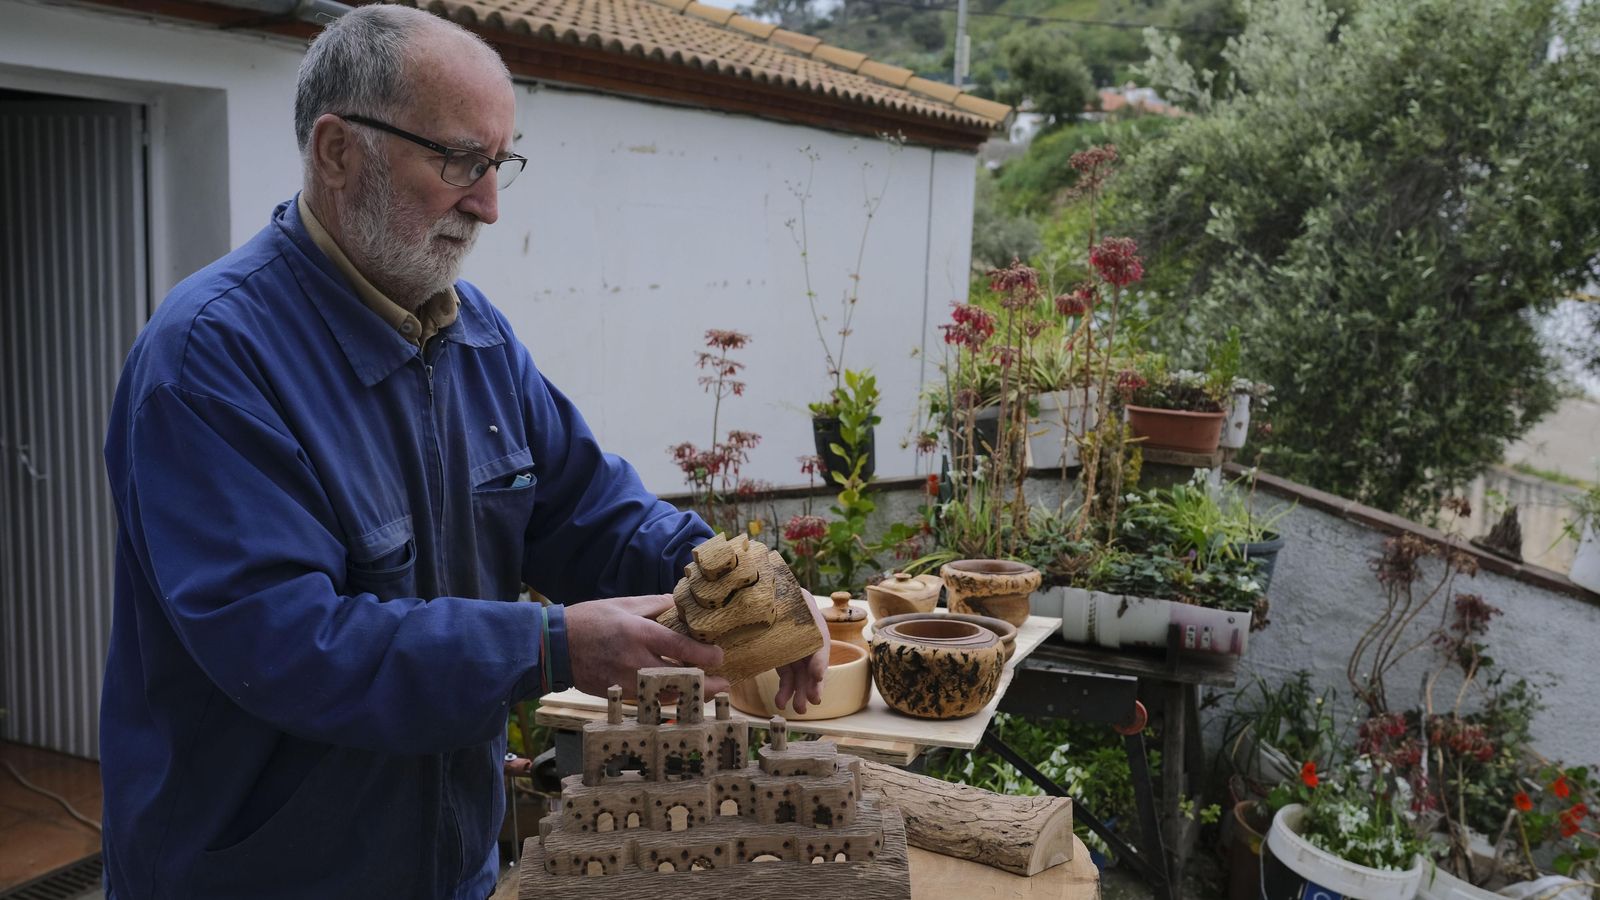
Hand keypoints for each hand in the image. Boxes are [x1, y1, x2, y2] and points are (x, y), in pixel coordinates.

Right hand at [564, 595, 728, 698]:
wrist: (554, 645)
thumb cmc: (590, 620)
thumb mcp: (624, 604)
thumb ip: (656, 605)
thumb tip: (681, 604)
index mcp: (639, 634)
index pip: (680, 648)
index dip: (705, 655)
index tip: (720, 657)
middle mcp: (635, 661)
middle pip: (679, 680)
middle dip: (705, 685)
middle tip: (724, 684)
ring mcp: (626, 682)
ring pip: (666, 695)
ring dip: (688, 695)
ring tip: (707, 691)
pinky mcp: (618, 694)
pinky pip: (648, 700)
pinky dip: (666, 698)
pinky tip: (679, 694)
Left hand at [773, 597, 828, 713]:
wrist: (773, 596)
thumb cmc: (784, 598)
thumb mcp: (791, 602)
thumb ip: (788, 610)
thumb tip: (779, 619)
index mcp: (814, 625)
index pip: (820, 646)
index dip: (819, 661)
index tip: (817, 675)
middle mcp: (809, 643)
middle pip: (813, 666)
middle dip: (813, 684)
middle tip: (813, 700)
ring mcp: (797, 654)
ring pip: (801, 677)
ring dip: (800, 693)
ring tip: (798, 709)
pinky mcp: (784, 661)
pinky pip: (787, 678)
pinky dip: (785, 691)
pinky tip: (780, 702)